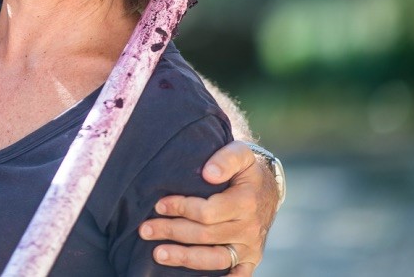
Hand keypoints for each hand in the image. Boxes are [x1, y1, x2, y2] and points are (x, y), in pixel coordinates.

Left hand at [138, 140, 279, 274]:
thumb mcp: (240, 153)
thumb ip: (225, 158)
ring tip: (158, 254)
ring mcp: (250, 247)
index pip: (208, 212)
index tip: (159, 205)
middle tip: (146, 229)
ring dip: (184, 258)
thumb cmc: (245, 169)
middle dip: (172, 232)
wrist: (267, 188)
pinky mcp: (250, 260)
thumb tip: (208, 173)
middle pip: (205, 235)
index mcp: (246, 202)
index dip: (181, 209)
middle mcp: (249, 228)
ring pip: (215, 260)